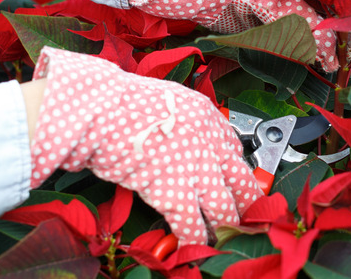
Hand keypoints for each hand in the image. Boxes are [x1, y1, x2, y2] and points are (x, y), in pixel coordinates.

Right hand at [28, 47, 261, 244]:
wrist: (101, 109)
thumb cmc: (119, 102)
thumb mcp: (163, 102)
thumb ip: (179, 123)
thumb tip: (178, 142)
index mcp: (207, 117)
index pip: (233, 149)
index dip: (233, 170)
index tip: (232, 181)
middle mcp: (210, 144)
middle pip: (242, 181)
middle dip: (247, 203)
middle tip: (249, 217)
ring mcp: (196, 171)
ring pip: (225, 210)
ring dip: (226, 228)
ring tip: (226, 239)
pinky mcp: (175, 195)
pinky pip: (193, 227)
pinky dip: (195, 241)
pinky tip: (194, 249)